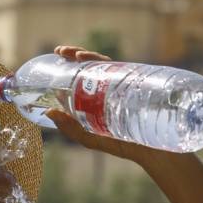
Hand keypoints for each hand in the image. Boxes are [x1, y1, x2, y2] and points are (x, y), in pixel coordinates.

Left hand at [46, 45, 164, 163]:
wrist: (155, 151)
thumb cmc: (124, 144)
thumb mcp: (91, 137)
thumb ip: (71, 128)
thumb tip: (48, 112)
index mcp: (99, 94)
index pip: (83, 72)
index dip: (70, 60)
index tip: (58, 53)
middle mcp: (112, 85)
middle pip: (93, 63)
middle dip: (77, 52)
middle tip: (62, 51)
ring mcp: (126, 83)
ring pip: (107, 63)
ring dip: (90, 55)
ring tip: (76, 56)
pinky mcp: (140, 85)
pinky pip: (125, 70)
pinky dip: (112, 64)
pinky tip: (100, 63)